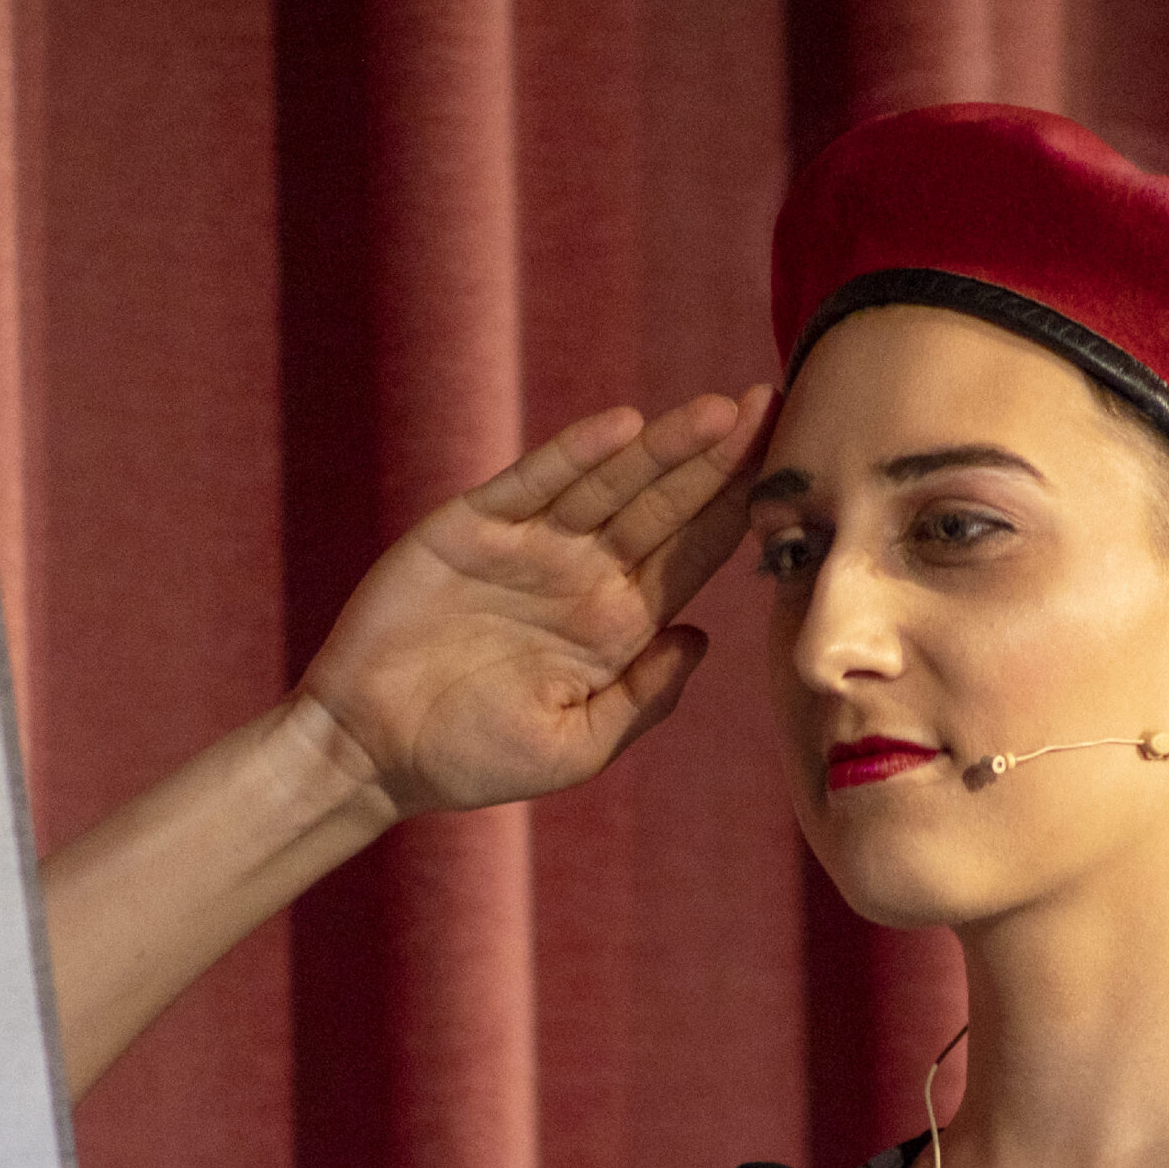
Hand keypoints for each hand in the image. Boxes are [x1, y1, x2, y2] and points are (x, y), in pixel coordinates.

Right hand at [298, 387, 774, 818]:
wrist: (371, 751)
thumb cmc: (474, 761)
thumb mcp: (577, 747)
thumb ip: (644, 698)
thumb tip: (705, 638)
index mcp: (616, 624)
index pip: (691, 557)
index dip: (740, 513)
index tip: (797, 472)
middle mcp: (580, 574)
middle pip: (663, 505)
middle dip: (717, 460)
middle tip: (774, 406)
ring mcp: (527, 545)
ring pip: (608, 483)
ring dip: (662, 447)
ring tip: (717, 411)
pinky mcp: (470, 528)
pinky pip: (532, 482)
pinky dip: (574, 452)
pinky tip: (622, 426)